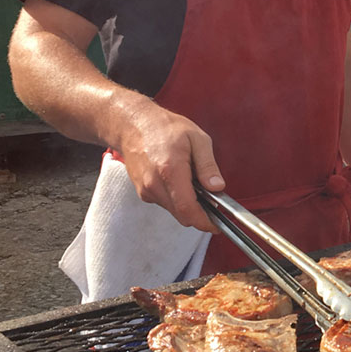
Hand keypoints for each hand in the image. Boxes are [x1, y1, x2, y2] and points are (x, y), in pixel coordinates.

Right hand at [114, 95, 223, 231]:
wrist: (133, 125)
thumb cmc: (165, 128)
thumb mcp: (197, 139)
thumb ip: (208, 165)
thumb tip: (217, 188)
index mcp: (170, 170)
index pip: (187, 209)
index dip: (204, 222)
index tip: (217, 225)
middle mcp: (154, 184)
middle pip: (182, 215)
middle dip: (200, 212)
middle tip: (211, 198)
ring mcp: (146, 190)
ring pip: (174, 210)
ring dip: (187, 204)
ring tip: (192, 180)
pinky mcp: (143, 192)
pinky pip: (165, 203)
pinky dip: (176, 198)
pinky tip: (178, 179)